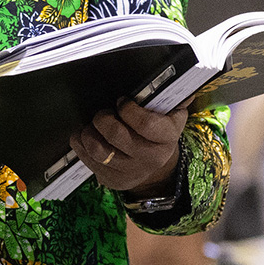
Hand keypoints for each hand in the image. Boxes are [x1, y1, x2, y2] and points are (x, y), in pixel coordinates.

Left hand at [70, 98, 188, 193]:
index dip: (127, 109)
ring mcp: (130, 172)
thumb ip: (171, 99)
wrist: (155, 166)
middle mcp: (150, 158)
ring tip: (93, 125)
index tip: (121, 101)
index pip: (144, 123)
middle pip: (115, 134)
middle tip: (104, 113)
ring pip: (98, 149)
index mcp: (166, 138)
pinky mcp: (112, 180)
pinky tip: (87, 136)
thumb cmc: (158, 131)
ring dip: (88, 131)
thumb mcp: (170, 115)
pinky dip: (81, 143)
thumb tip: (182, 84)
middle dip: (103, 118)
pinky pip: (87, 158)